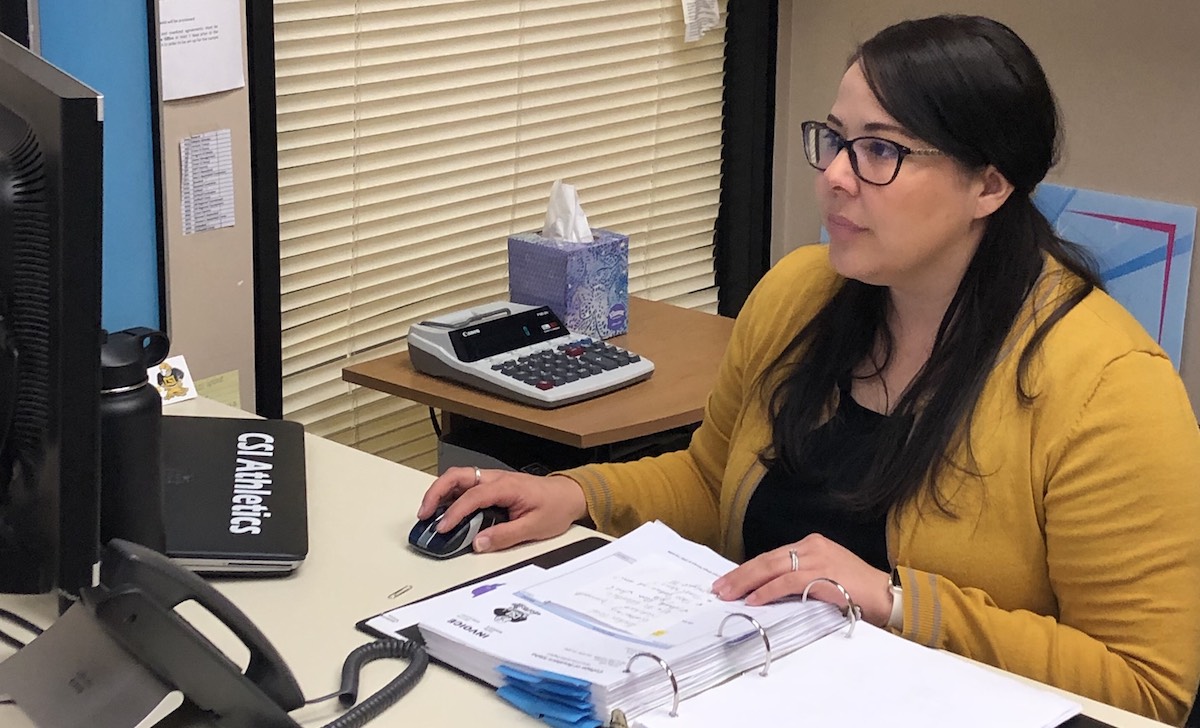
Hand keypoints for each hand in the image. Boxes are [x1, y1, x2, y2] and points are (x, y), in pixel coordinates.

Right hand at [417, 466, 588, 552]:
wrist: (569, 494)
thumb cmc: (555, 507)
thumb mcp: (534, 527)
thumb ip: (505, 536)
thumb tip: (478, 543)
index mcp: (507, 486)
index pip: (473, 496)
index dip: (455, 512)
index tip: (443, 527)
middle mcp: (496, 478)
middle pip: (458, 476)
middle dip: (436, 493)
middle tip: (424, 514)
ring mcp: (493, 480)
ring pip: (458, 478)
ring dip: (440, 493)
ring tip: (428, 513)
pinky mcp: (492, 486)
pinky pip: (466, 486)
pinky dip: (450, 495)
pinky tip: (444, 510)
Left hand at [711, 533, 892, 626]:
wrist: (885, 596)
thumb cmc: (856, 591)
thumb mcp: (824, 577)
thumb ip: (799, 579)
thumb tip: (767, 592)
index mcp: (811, 544)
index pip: (772, 556)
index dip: (748, 569)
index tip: (729, 580)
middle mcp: (812, 546)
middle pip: (766, 559)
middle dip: (740, 575)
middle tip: (719, 587)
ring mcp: (816, 559)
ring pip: (771, 567)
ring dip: (746, 582)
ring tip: (729, 594)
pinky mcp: (821, 575)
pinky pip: (786, 582)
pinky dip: (767, 591)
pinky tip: (754, 599)